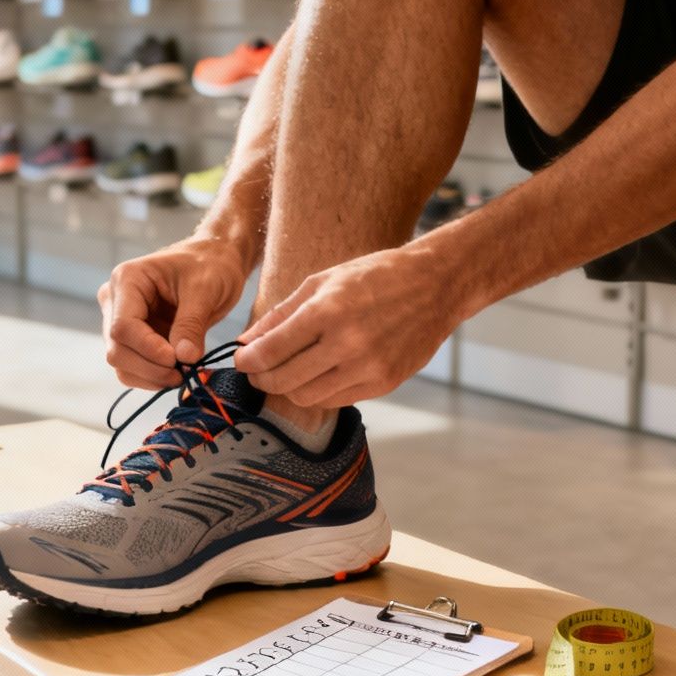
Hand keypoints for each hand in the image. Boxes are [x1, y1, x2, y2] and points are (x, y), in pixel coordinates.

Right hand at [99, 237, 250, 388]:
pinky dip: (154, 377)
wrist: (216, 261)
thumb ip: (191, 324)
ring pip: (122, 364)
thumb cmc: (211, 264)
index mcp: (127, 280)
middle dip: (151, 367)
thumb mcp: (206, 289)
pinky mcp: (134, 338)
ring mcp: (121, 321)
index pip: (122, 327)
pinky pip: (134, 367)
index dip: (148, 350)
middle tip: (185, 372)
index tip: (179, 361)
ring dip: (152, 376)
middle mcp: (115, 301)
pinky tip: (178, 371)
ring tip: (185, 372)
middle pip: (117, 349)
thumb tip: (184, 358)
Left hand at [235, 247, 464, 408]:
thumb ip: (282, 313)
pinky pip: (336, 400)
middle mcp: (347, 343)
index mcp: (327, 311)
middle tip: (257, 371)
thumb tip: (246, 341)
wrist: (436, 285)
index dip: (247, 361)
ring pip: (307, 397)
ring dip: (289, 388)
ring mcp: (368, 367)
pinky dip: (319, 391)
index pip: (271, 350)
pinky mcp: (384, 383)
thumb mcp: (323, 281)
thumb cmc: (376, 276)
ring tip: (287, 372)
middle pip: (284, 380)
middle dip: (261, 379)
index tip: (240, 360)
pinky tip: (319, 373)